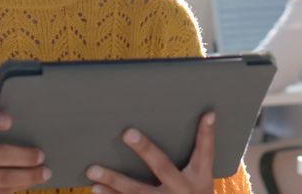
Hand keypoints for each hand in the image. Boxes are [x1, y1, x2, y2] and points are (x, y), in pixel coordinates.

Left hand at [87, 112, 215, 193]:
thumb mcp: (200, 184)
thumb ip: (190, 163)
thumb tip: (180, 128)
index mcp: (200, 179)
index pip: (205, 152)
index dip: (207, 134)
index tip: (208, 114)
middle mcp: (183, 190)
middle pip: (163, 166)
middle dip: (145, 149)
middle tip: (127, 133)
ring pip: (138, 192)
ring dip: (114, 180)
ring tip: (93, 169)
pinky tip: (97, 189)